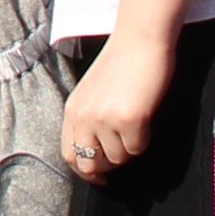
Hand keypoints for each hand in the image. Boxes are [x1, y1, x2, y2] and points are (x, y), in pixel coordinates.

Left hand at [60, 28, 172, 180]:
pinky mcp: (128, 119)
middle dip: (107, 167)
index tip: (100, 176)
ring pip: (118, 158)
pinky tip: (146, 118)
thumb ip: (89, 119)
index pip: (68, 154)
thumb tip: (98, 154)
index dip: (85, 170)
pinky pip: (137, 148)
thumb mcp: (92, 91)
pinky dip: (144, 140)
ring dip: (129, 149)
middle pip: (89, 164)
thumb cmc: (121, 62)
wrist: (140, 39)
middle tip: (123, 156)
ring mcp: (105, 119)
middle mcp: (84, 117)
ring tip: (136, 124)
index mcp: (72, 109)